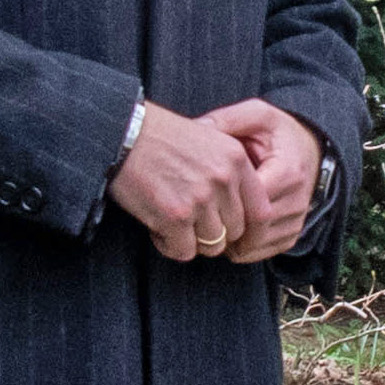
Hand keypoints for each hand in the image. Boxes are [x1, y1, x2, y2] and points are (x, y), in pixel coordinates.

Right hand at [107, 100, 269, 261]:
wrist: (123, 134)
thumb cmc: (161, 137)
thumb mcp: (209, 140)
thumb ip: (230, 171)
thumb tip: (240, 211)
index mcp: (237, 159)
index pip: (261, 211)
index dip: (249, 230)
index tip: (235, 236)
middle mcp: (224, 179)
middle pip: (235, 231)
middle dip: (215, 234)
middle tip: (192, 226)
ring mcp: (201, 199)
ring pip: (212, 244)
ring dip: (191, 240)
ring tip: (172, 224)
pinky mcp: (175, 216)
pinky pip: (183, 250)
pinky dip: (169, 245)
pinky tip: (157, 229)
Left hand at [201, 99, 322, 261]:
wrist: (308, 146)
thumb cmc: (276, 132)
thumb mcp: (255, 115)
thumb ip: (227, 120)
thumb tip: (194, 128)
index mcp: (289, 171)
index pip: (254, 204)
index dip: (225, 207)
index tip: (201, 200)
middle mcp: (299, 198)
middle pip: (255, 227)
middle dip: (224, 227)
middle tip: (198, 219)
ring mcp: (299, 217)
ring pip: (260, 242)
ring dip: (231, 241)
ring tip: (210, 225)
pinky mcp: (295, 230)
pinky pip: (268, 250)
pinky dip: (245, 249)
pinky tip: (228, 235)